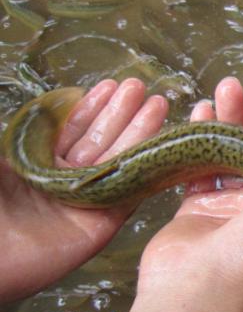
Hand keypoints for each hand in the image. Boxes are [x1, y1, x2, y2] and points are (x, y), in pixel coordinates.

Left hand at [0, 78, 168, 302]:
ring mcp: (84, 202)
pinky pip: (129, 193)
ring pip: (118, 161)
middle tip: (139, 87)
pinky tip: (158, 144)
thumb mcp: (1, 155)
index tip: (110, 86)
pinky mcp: (101, 225)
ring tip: (155, 102)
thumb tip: (48, 106)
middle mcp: (64, 181)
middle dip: (120, 113)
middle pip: (99, 141)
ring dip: (138, 132)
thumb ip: (26, 131)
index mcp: (37, 163)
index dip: (91, 107)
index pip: (71, 130)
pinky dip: (145, 168)